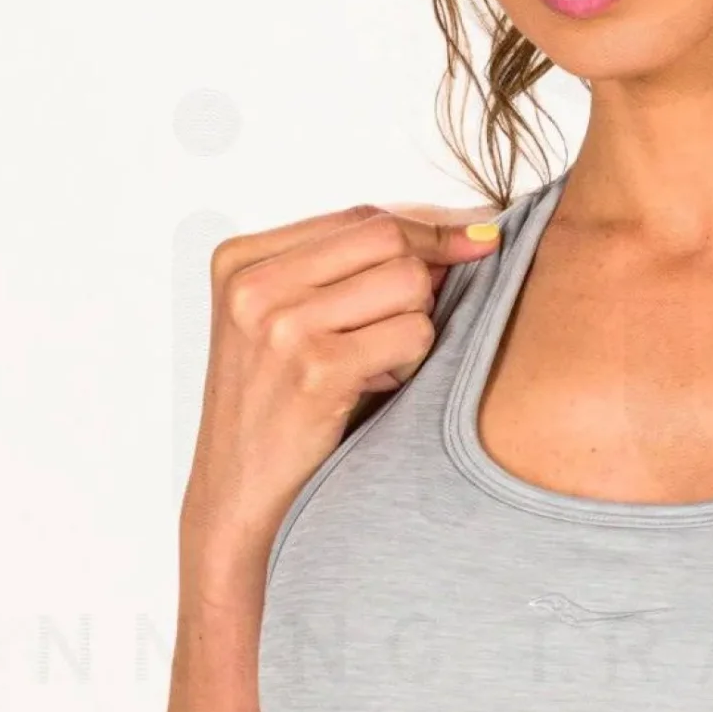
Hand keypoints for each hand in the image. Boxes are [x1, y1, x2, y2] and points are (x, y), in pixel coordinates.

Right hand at [180, 199, 500, 569]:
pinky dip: (412, 362)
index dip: (427, 230)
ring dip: (414, 325)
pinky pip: (414, 335)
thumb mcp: (285, 321)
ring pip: (409, 284)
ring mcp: (281, 325)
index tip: (473, 243)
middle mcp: (255, 284)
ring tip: (377, 362)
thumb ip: (348, 272)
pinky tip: (376, 385)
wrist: (239, 494)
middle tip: (414, 320)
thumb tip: (464, 236)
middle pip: (389, 239)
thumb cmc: (278, 407)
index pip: (360, 217)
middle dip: (425, 276)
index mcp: (241, 259)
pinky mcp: (317, 368)